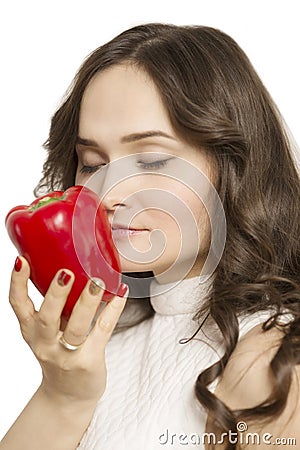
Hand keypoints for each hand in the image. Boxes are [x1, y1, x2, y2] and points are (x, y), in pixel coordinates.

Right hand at [9, 256, 127, 406]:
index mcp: (32, 331)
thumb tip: (70, 264)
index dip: (17, 283)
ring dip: (87, 302)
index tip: (22, 261)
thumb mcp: (48, 332)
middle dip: (55, 294)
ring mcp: (67, 354)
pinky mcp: (89, 360)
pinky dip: (113, 309)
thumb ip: (54, 306)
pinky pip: (102, 330)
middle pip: (46, 317)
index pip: (18, 305)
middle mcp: (45, 343)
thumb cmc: (60, 353)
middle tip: (66, 273)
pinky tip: (121, 292)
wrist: (69, 395)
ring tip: (97, 281)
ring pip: (76, 326)